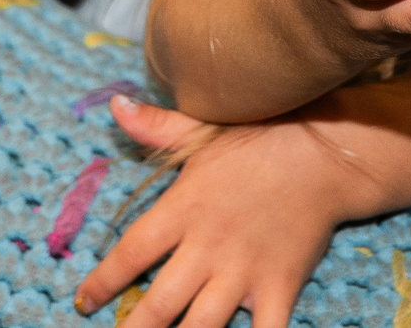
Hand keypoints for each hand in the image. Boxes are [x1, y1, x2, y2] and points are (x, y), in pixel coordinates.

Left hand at [75, 96, 371, 327]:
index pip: (131, 252)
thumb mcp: (204, 128)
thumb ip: (157, 126)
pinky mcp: (280, 286)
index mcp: (184, 208)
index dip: (103, 281)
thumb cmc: (263, 138)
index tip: (83, 300)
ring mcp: (244, 271)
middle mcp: (208, 246)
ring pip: (201, 326)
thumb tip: (116, 106)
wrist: (327, 153)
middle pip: (159, 304)